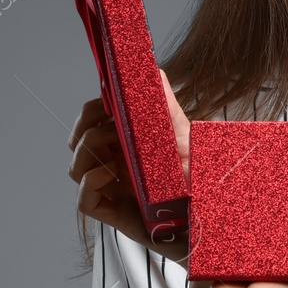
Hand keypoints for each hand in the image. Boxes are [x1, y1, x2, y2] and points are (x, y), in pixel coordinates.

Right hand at [69, 69, 192, 262]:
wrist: (212, 216)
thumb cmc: (198, 178)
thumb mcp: (184, 134)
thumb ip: (165, 105)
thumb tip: (153, 70)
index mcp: (125, 144)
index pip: (90, 121)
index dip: (91, 110)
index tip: (106, 101)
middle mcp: (115, 165)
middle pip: (78, 141)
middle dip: (86, 126)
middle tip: (112, 122)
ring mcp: (113, 191)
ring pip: (76, 168)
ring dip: (89, 149)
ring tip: (116, 143)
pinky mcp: (115, 215)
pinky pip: (85, 199)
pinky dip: (90, 181)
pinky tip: (111, 171)